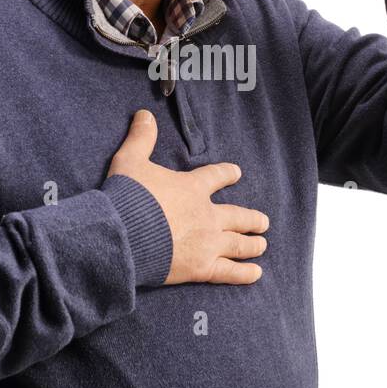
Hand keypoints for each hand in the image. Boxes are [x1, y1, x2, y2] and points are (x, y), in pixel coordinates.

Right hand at [107, 110, 267, 283]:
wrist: (123, 234)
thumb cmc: (128, 197)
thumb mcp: (130, 161)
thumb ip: (141, 138)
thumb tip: (144, 114)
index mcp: (192, 188)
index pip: (216, 177)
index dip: (227, 174)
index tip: (237, 173)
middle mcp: (207, 215)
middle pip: (237, 215)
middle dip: (251, 218)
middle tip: (263, 221)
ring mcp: (208, 243)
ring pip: (239, 243)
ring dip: (253, 244)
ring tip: (262, 244)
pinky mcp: (201, 267)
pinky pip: (229, 271)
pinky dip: (244, 273)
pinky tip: (257, 273)